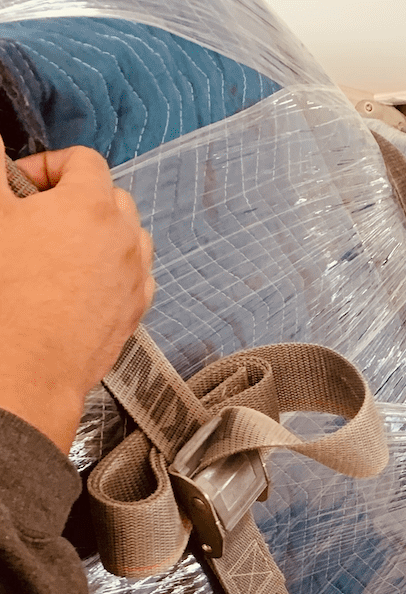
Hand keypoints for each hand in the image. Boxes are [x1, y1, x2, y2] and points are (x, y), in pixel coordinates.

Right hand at [0, 147, 154, 451]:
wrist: (26, 366)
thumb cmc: (8, 293)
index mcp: (92, 205)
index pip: (84, 160)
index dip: (48, 165)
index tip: (22, 184)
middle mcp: (125, 239)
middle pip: (113, 198)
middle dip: (77, 199)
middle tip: (39, 217)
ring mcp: (136, 278)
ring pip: (131, 237)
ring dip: (102, 233)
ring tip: (62, 249)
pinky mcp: (135, 312)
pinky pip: (135, 277)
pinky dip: (114, 271)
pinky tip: (80, 283)